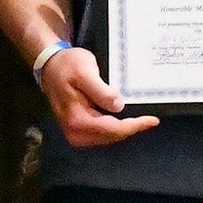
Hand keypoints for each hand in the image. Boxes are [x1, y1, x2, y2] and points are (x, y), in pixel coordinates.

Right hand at [39, 47, 158, 147]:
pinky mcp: (77, 129)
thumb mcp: (85, 72)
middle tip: (149, 119)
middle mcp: (75, 131)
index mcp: (78, 120)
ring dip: (124, 128)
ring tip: (139, 118)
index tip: (152, 120)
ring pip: (108, 136)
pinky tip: (123, 117)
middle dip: (131, 128)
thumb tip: (118, 106)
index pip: (113, 129)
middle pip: (112, 136)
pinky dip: (115, 126)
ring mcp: (75, 133)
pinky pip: (102, 132)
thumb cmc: (67, 65)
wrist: (50, 66)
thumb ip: (100, 91)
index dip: (135, 126)